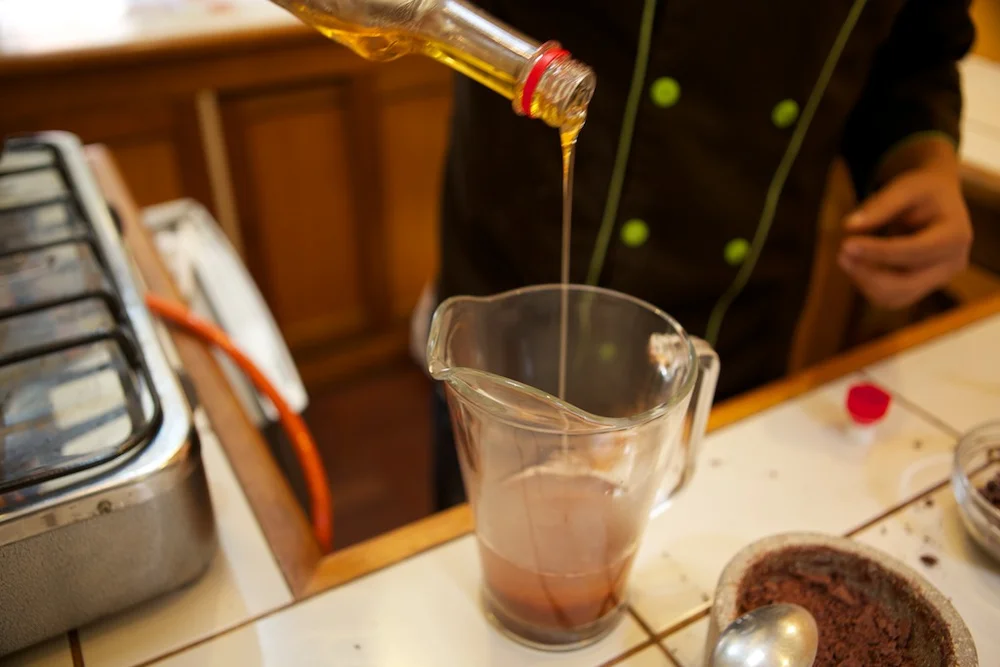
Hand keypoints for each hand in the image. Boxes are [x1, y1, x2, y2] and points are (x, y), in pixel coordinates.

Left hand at [838, 164, 971, 309]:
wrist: (937, 199)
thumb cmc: (921, 190)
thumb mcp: (905, 187)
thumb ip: (880, 206)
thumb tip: (848, 226)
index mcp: (955, 236)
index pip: (912, 252)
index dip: (876, 252)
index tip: (845, 245)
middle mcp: (953, 263)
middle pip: (905, 285)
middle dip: (867, 274)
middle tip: (840, 254)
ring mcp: (939, 279)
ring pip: (895, 298)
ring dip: (864, 282)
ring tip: (845, 257)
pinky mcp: (924, 287)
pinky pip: (891, 298)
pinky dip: (868, 285)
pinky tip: (857, 263)